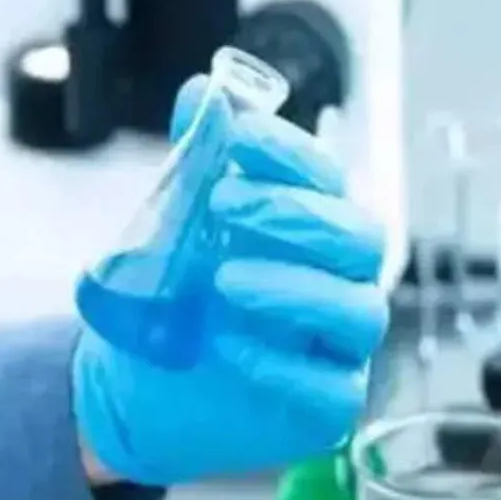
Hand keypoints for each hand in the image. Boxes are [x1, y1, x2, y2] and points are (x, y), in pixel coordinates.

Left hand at [72, 75, 388, 485]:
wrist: (137, 384)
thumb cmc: (177, 295)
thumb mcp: (173, 225)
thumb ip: (195, 164)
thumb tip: (201, 92)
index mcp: (313, 228)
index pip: (328, 179)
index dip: (291, 152)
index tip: (238, 135)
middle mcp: (340, 281)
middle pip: (363, 238)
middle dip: (297, 214)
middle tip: (224, 205)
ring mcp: (338, 347)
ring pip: (360, 312)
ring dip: (293, 288)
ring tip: (224, 281)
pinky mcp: (325, 407)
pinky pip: (332, 389)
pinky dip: (282, 365)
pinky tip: (228, 346)